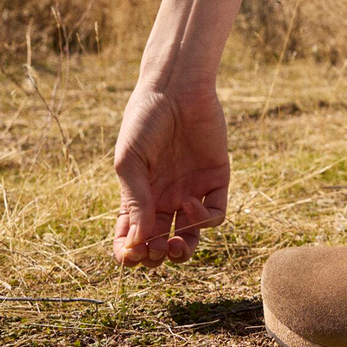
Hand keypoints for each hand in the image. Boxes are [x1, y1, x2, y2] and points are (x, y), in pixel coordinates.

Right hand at [112, 82, 229, 267]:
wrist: (177, 89)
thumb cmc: (145, 121)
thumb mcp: (130, 161)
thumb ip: (135, 200)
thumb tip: (138, 243)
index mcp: (139, 196)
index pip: (132, 238)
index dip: (130, 254)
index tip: (130, 254)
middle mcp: (165, 198)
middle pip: (161, 244)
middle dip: (157, 256)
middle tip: (155, 249)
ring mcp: (191, 190)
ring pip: (190, 237)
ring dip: (183, 251)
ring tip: (175, 244)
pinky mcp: (216, 180)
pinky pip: (215, 214)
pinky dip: (203, 219)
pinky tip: (190, 204)